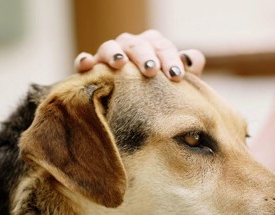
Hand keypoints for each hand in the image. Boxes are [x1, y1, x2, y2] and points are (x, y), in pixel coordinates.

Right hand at [74, 29, 205, 81]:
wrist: (137, 110)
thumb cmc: (160, 93)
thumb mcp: (176, 84)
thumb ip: (187, 70)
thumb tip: (190, 60)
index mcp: (152, 46)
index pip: (161, 46)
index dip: (169, 58)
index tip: (176, 76)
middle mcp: (130, 47)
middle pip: (137, 44)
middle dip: (145, 55)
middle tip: (151, 70)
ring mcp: (109, 56)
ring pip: (109, 47)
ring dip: (115, 52)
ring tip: (120, 63)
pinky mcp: (91, 70)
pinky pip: (84, 62)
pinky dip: (84, 60)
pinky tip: (86, 64)